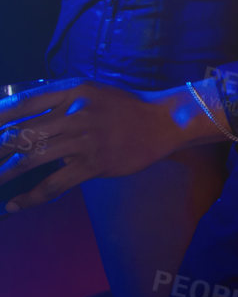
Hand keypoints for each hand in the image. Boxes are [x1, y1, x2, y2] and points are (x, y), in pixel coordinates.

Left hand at [0, 78, 190, 211]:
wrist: (164, 122)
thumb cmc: (124, 107)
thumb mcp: (91, 93)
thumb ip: (59, 101)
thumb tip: (21, 118)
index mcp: (72, 92)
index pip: (23, 103)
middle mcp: (75, 113)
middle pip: (21, 134)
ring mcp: (84, 139)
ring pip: (31, 159)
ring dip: (4, 175)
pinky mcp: (94, 163)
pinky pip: (55, 183)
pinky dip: (31, 196)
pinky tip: (16, 204)